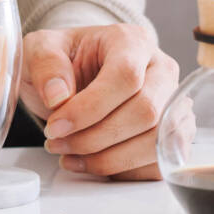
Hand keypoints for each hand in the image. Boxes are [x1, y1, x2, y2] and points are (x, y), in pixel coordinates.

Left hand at [20, 24, 181, 179]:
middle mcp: (161, 69)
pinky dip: (123, 171)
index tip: (56, 126)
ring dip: (108, 159)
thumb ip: (46, 64)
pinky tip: (93, 164)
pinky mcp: (173, 134)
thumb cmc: (63, 62)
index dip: (90, 108)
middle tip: (58, 143)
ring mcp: (173, 103)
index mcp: (132, 41)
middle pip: (146, 112)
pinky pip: (158, 162)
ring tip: (71, 156)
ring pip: (155, 142)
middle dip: (95, 138)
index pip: (126, 76)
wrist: (75, 77)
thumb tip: (59, 97)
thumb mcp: (40, 49)